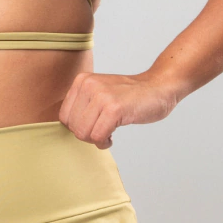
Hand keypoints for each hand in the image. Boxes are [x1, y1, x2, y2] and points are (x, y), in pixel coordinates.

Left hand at [58, 70, 179, 148]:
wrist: (158, 87)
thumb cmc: (130, 95)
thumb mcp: (99, 91)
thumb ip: (82, 104)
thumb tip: (68, 127)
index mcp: (82, 80)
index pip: (64, 116)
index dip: (78, 128)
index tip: (92, 127)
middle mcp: (88, 85)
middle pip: (73, 127)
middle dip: (87, 136)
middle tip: (102, 132)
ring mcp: (101, 96)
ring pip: (83, 133)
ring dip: (96, 140)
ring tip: (108, 134)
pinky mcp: (114, 108)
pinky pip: (98, 136)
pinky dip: (104, 142)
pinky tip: (112, 137)